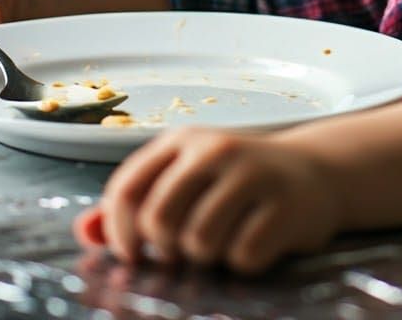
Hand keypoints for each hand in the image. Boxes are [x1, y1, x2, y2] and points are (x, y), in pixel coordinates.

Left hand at [74, 127, 342, 272]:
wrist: (316, 172)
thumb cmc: (241, 179)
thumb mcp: (187, 177)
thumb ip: (137, 203)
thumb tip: (84, 233)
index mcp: (183, 139)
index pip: (128, 188)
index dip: (119, 231)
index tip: (131, 254)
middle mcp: (216, 149)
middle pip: (159, 220)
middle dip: (167, 247)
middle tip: (186, 246)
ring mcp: (252, 175)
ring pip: (199, 242)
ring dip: (207, 256)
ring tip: (225, 239)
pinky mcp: (283, 205)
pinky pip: (242, 256)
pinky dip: (244, 261)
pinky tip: (256, 240)